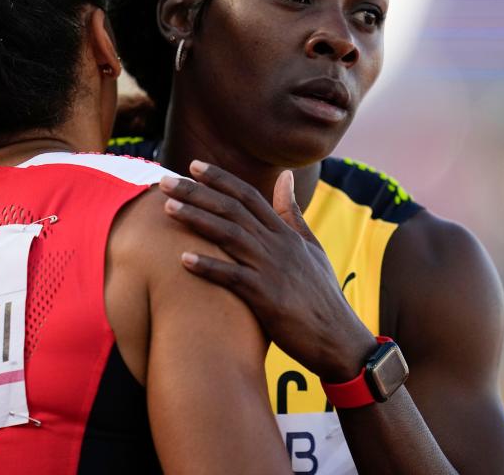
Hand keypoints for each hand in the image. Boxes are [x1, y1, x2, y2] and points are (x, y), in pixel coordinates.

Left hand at [159, 162, 375, 381]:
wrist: (339, 338)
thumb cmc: (321, 294)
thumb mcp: (311, 247)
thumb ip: (292, 213)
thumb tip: (285, 177)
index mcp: (284, 233)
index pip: (248, 195)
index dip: (220, 178)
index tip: (193, 165)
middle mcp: (277, 245)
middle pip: (232, 209)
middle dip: (196, 192)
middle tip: (164, 181)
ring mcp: (272, 269)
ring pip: (229, 236)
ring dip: (197, 220)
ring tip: (167, 209)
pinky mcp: (267, 297)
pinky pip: (233, 278)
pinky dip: (209, 267)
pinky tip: (184, 260)